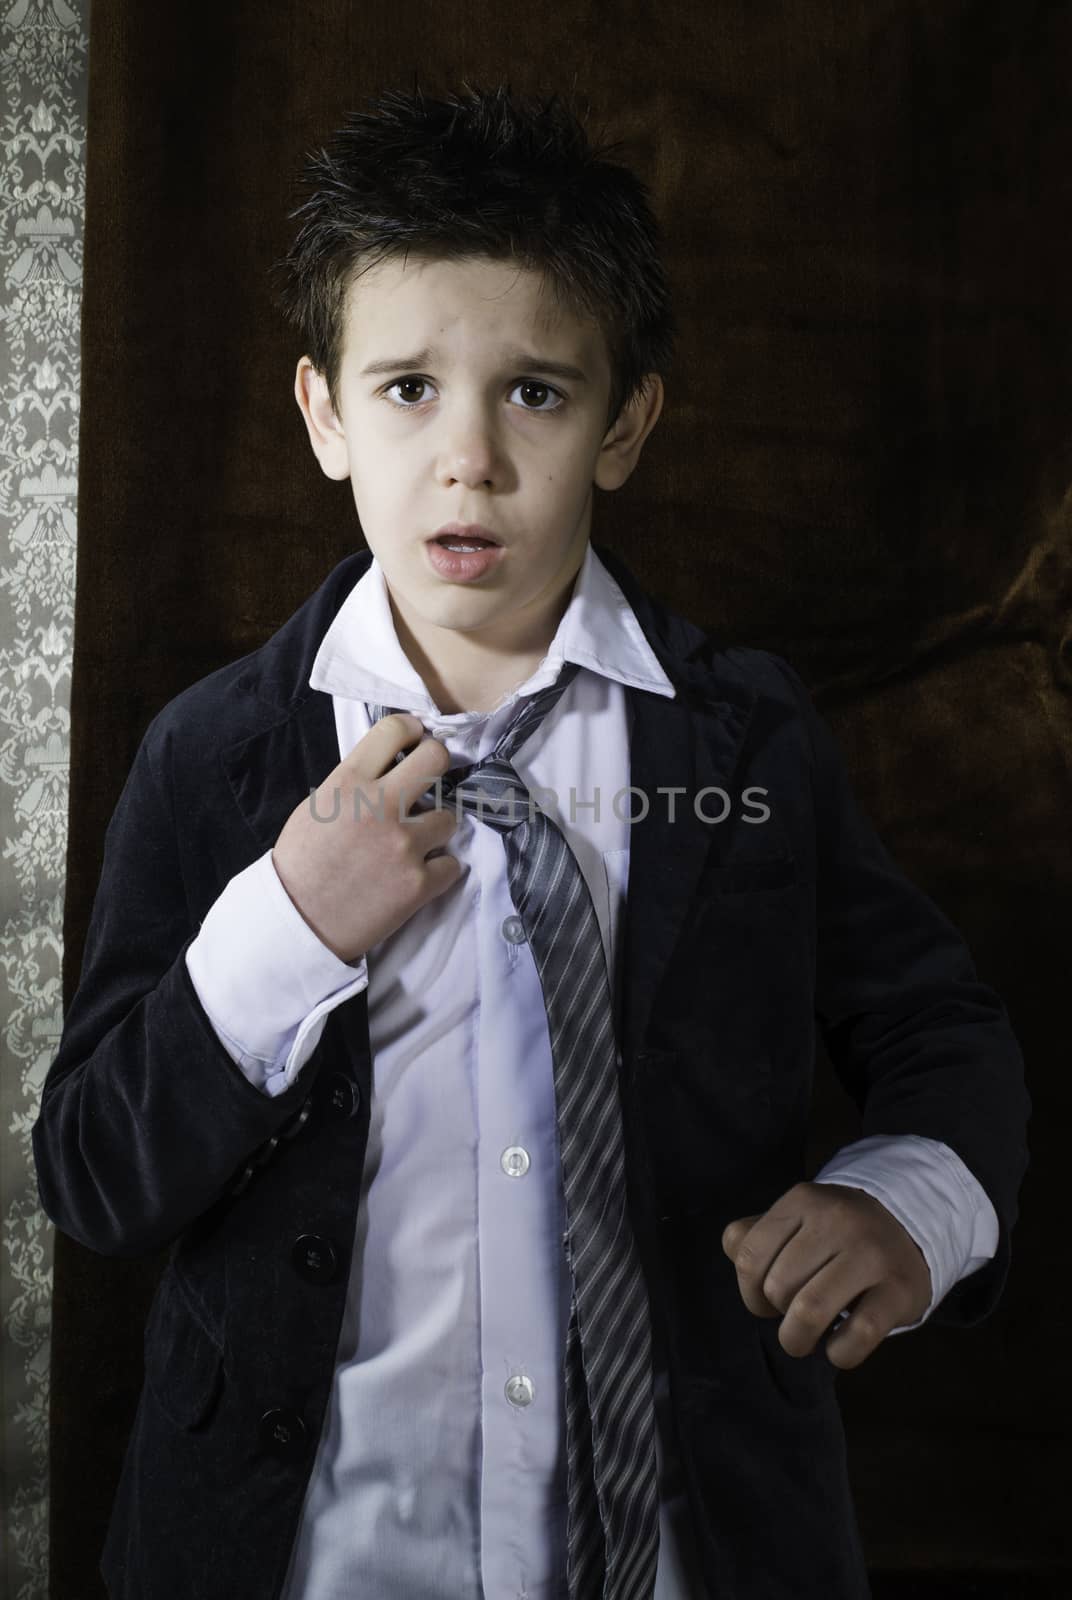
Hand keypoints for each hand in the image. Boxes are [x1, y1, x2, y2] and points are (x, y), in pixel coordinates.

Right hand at [272, 712, 463, 963]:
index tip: (415, 741)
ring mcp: (403, 845)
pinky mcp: (418, 884)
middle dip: (437, 766)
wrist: (296, 923)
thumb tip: (391, 767)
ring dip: (435, 830)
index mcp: (348, 783)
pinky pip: (452, 865)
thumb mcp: (316, 807)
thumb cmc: (301, 864)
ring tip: (411, 845)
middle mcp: (379, 807)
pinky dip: (438, 871)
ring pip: (450, 818)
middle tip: (429, 782)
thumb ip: (353, 783)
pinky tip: (414, 876)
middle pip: (437, 759)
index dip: (411, 732)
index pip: (395, 729)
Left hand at [721, 1181, 932, 1368]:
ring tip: (805, 1339)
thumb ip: (756, 1233)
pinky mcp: (900, 1290)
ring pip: (810, 1312)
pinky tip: (838, 1348)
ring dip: (798, 1340)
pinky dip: (839, 1353)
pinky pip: (856, 1336)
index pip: (748, 1256)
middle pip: (778, 1288)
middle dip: (778, 1314)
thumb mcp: (796, 1218)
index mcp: (803, 1201)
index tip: (767, 1301)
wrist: (908, 1227)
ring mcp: (871, 1254)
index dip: (749, 1292)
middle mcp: (837, 1221)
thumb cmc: (837, 1233)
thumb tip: (735, 1251)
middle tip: (794, 1315)